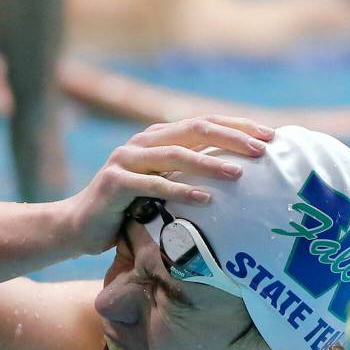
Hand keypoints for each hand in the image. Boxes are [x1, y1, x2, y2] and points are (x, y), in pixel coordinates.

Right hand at [61, 116, 274, 254]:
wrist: (77, 226)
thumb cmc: (126, 211)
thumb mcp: (161, 188)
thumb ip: (187, 177)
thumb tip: (239, 177)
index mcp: (157, 137)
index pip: (204, 123)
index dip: (238, 126)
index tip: (272, 136)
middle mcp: (142, 142)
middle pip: (195, 129)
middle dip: (232, 137)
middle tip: (264, 149)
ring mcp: (126, 159)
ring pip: (176, 155)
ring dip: (210, 163)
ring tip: (240, 173)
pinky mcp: (115, 183)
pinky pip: (153, 185)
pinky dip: (181, 191)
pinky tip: (207, 200)